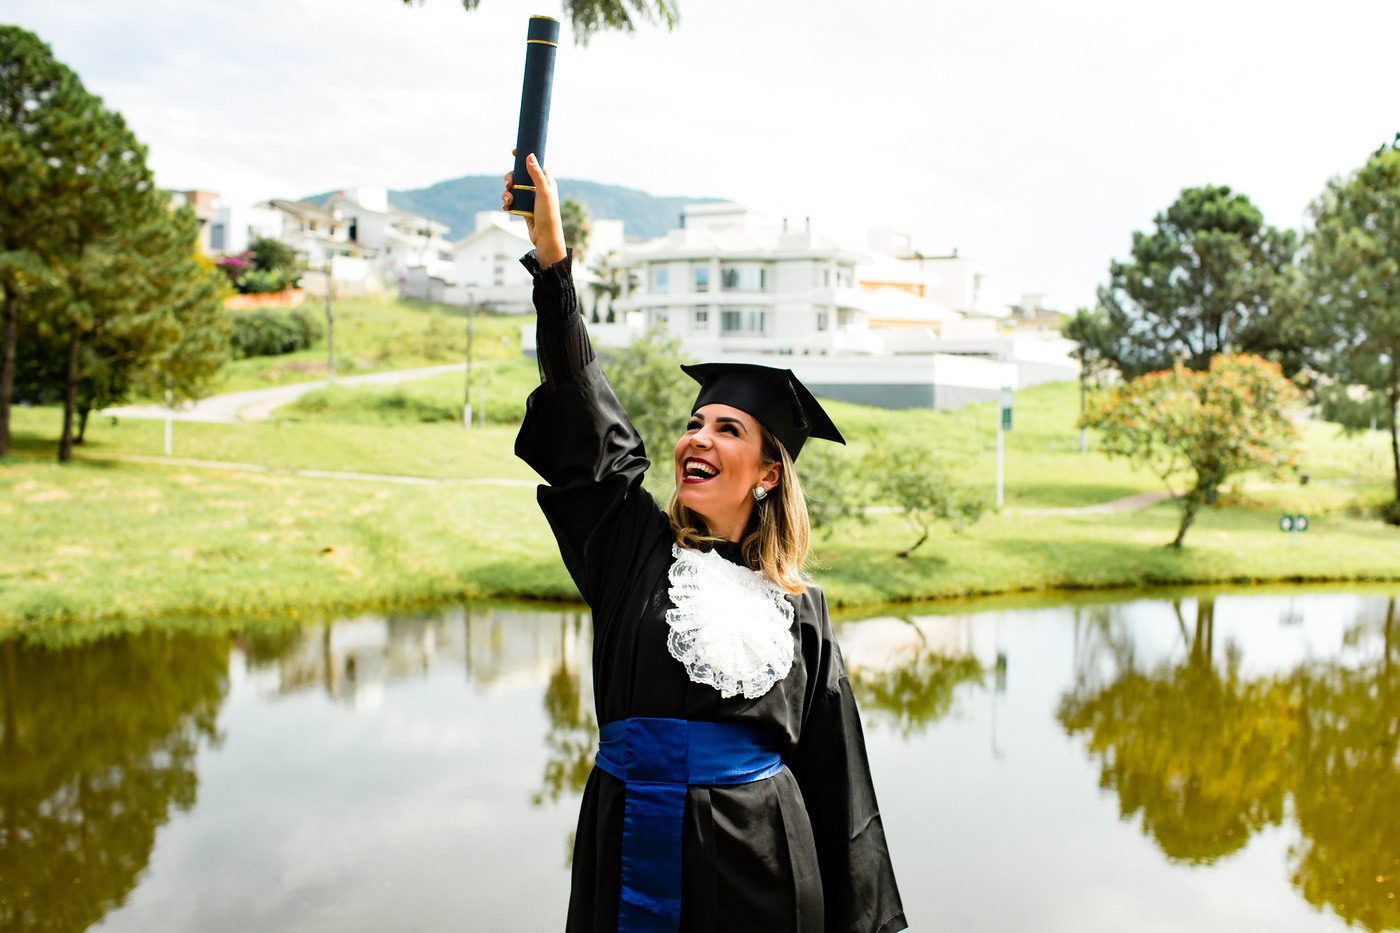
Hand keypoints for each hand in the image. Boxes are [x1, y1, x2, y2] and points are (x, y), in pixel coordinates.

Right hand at [502, 150, 565, 266]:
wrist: (545, 239)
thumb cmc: (548, 216)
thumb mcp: (544, 193)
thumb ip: (537, 174)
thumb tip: (530, 156)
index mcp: (546, 182)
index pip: (535, 164)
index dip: (525, 157)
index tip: (514, 151)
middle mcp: (538, 189)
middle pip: (520, 176)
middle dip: (511, 178)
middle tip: (508, 184)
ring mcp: (530, 199)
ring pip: (513, 189)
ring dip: (507, 194)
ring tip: (508, 202)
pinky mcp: (524, 208)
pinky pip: (512, 201)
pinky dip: (507, 203)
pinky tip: (507, 207)